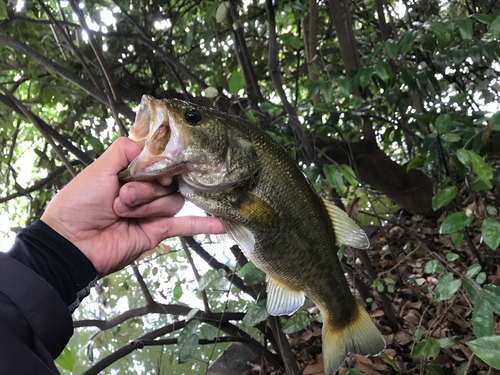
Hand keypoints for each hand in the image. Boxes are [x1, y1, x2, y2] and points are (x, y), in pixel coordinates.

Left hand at [41, 137, 223, 276]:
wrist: (72, 244)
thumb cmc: (79, 204)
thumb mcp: (99, 168)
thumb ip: (125, 149)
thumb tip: (152, 144)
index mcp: (131, 173)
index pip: (160, 160)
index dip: (158, 163)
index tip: (154, 167)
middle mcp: (146, 190)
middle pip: (168, 180)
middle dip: (146, 187)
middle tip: (124, 195)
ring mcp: (154, 211)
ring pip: (172, 200)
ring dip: (149, 205)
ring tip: (125, 212)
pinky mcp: (159, 231)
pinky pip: (186, 225)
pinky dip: (205, 224)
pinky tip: (224, 223)